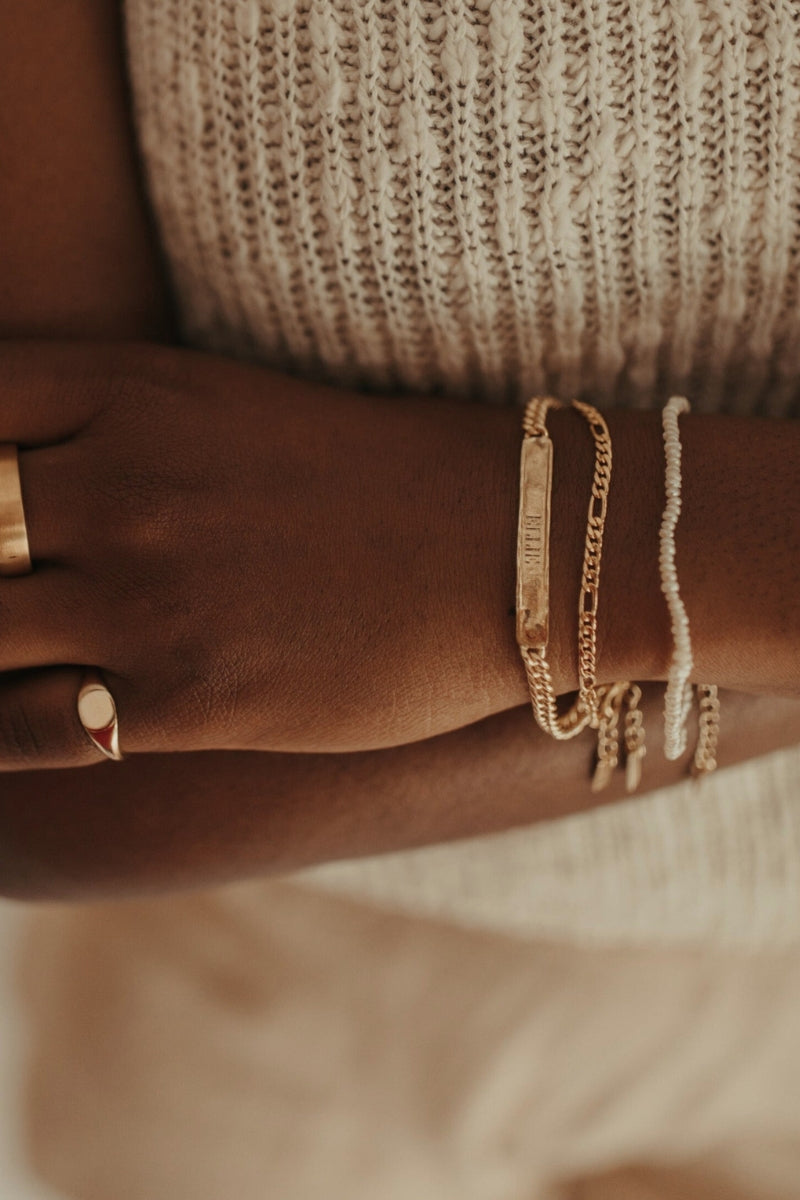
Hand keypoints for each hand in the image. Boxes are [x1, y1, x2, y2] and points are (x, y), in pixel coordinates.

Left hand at [0, 340, 519, 767]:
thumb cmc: (372, 470)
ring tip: (18, 652)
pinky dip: (7, 726)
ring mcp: (148, 594)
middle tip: (13, 587)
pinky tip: (52, 707)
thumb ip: (102, 422)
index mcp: (130, 389)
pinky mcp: (187, 697)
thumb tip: (16, 473)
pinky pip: (29, 727)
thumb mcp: (221, 403)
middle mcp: (121, 484)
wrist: (508, 546)